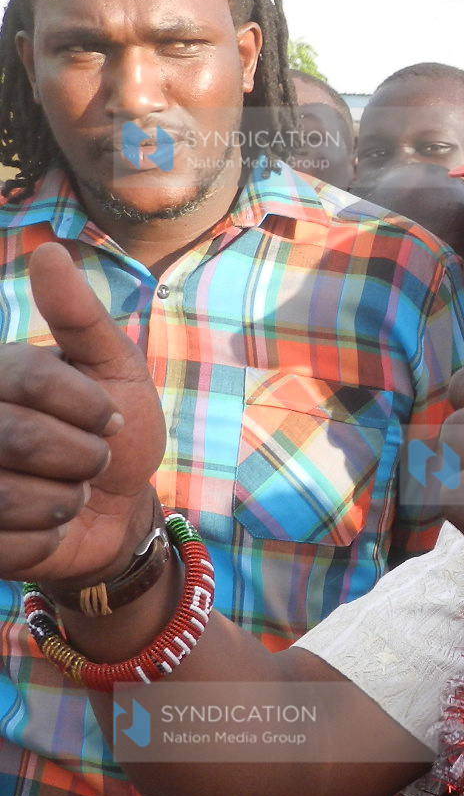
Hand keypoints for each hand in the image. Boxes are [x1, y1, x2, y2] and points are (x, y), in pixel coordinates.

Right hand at [0, 244, 164, 585]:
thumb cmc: (114, 431)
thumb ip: (81, 317)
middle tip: (94, 460)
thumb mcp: (114, 369)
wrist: (119, 507)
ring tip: (69, 492)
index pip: (31, 377)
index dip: (87, 405)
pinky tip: (48, 528)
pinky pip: (9, 544)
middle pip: (20, 438)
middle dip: (82, 456)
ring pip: (7, 495)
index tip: (111, 418)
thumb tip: (49, 251)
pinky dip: (47, 540)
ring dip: (63, 500)